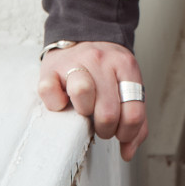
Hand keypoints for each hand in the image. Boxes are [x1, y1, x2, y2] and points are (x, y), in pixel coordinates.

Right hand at [38, 41, 148, 161]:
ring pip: (82, 93)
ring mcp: (75, 63)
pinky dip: (55, 103)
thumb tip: (128, 152)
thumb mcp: (126, 85)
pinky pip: (49, 92)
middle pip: (108, 112)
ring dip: (83, 112)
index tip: (119, 133)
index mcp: (125, 66)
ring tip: (83, 111)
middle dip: (105, 129)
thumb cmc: (105, 69)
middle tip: (100, 124)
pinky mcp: (50, 68)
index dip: (126, 133)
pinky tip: (62, 101)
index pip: (133, 113)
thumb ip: (135, 118)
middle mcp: (101, 61)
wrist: (81, 33)